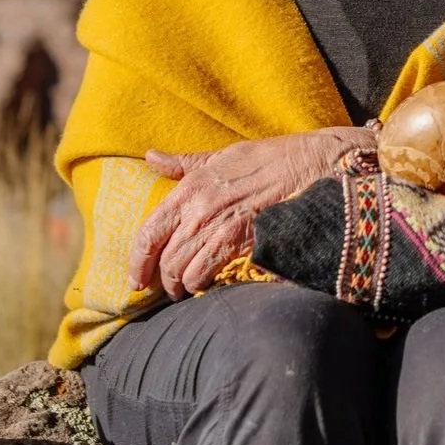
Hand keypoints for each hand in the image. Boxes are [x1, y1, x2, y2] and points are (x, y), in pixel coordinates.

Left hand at [129, 128, 370, 299]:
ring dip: (180, 286)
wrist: (309, 165)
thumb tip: (151, 157)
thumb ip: (183, 163)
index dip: (136, 260)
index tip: (135, 278)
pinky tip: (206, 285)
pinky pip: (204, 274)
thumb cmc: (267, 159)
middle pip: (163, 258)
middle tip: (166, 289)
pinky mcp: (240, 240)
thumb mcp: (221, 155)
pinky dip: (201, 284)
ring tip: (187, 289)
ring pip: (181, 270)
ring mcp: (218, 225)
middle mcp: (198, 208)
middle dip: (161, 280)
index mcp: (189, 187)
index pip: (148, 231)